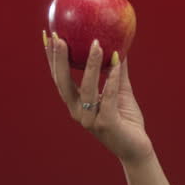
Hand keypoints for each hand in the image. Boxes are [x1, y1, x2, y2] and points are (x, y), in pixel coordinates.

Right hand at [44, 31, 154, 165]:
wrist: (136, 148)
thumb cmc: (127, 120)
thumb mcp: (121, 91)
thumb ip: (117, 72)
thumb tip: (118, 45)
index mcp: (77, 104)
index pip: (60, 78)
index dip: (52, 58)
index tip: (47, 36)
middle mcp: (79, 112)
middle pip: (63, 83)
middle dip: (59, 60)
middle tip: (59, 38)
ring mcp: (91, 119)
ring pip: (87, 89)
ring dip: (91, 65)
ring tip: (96, 44)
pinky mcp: (107, 124)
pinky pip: (109, 98)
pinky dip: (113, 80)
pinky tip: (116, 62)